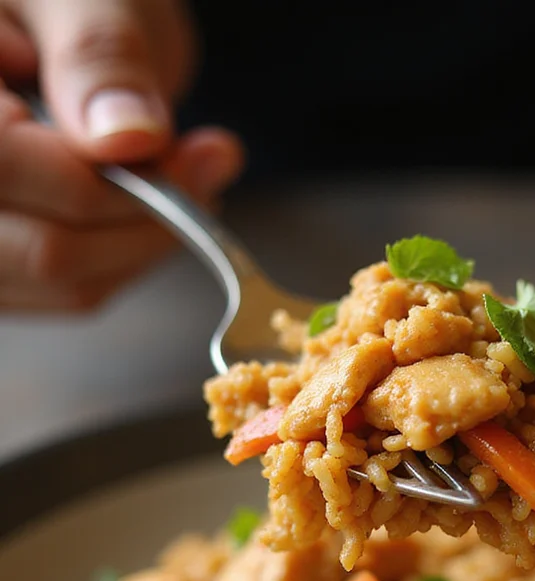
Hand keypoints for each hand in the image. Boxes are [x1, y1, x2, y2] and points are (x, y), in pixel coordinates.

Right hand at [0, 0, 243, 310]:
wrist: (50, 28)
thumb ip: (98, 56)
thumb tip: (129, 137)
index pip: (14, 171)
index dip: (122, 182)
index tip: (202, 157)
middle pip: (44, 250)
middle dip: (147, 221)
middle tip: (208, 171)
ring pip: (58, 283)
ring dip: (143, 246)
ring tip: (184, 180)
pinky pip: (60, 292)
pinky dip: (120, 261)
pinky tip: (144, 210)